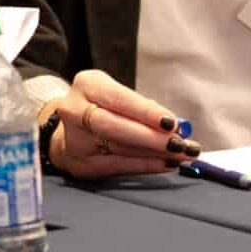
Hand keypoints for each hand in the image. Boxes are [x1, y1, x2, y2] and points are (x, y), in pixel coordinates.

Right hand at [47, 70, 199, 179]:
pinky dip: (145, 165)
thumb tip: (176, 125)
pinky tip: (164, 163)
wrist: (70, 130)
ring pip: (118, 148)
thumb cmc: (102, 108)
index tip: (171, 122)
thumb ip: (144, 108)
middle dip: (150, 137)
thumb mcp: (118, 96)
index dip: (146, 112)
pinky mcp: (81, 163)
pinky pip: (118, 166)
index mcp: (88, 85)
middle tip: (179, 144)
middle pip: (112, 126)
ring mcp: (75, 139)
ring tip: (180, 154)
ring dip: (154, 153)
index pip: (118, 98)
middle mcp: (75, 110)